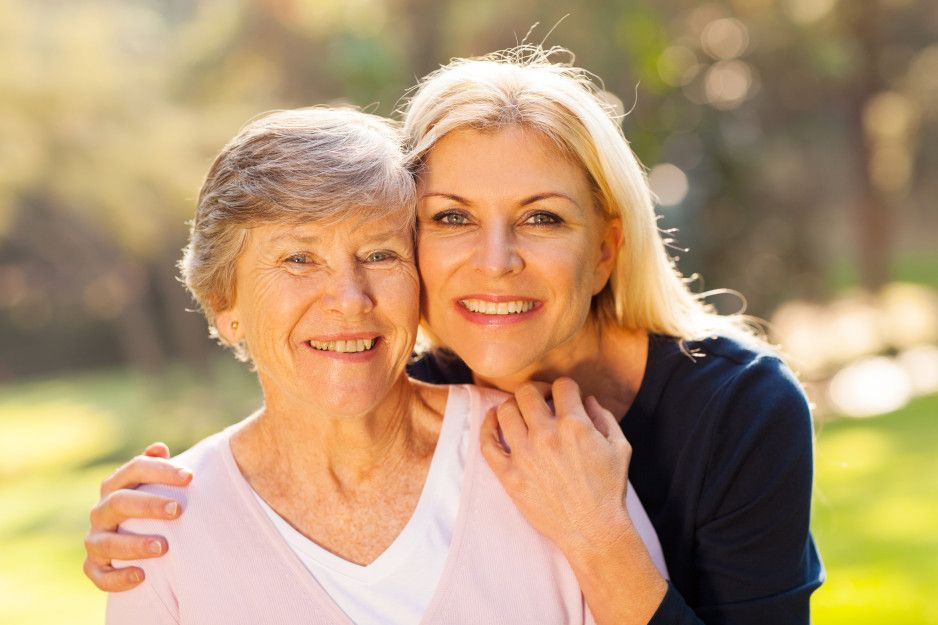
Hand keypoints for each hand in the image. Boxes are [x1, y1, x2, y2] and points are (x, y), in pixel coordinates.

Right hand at [82, 442, 191, 590]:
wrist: (130, 536)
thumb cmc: (149, 505)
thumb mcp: (154, 484)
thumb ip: (157, 466)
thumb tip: (159, 448)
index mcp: (116, 486)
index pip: (135, 469)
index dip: (161, 471)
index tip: (190, 477)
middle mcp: (101, 511)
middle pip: (119, 502)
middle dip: (148, 505)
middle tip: (178, 510)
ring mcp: (95, 538)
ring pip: (106, 542)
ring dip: (134, 545)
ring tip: (163, 547)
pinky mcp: (94, 565)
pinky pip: (98, 574)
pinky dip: (117, 578)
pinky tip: (141, 576)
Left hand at [480, 378, 632, 556]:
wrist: (593, 530)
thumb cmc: (609, 490)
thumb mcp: (620, 447)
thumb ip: (604, 416)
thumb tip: (587, 399)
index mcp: (575, 425)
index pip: (561, 385)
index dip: (565, 388)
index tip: (564, 398)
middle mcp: (546, 436)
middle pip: (527, 392)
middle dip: (536, 391)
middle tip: (541, 401)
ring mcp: (524, 456)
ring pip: (505, 411)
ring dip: (513, 406)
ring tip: (520, 412)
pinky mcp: (509, 476)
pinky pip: (487, 443)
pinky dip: (487, 426)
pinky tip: (493, 420)